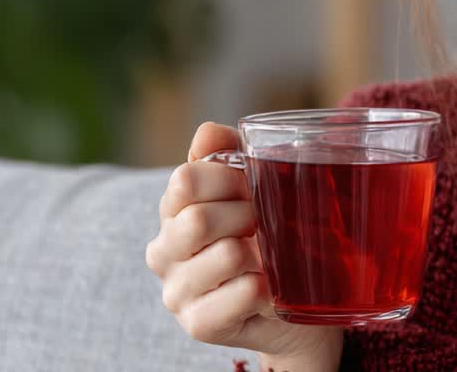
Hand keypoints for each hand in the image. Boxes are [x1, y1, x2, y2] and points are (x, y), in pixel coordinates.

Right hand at [145, 122, 342, 362]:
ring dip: (262, 251)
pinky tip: (270, 286)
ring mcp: (177, 291)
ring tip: (269, 256)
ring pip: (227, 254)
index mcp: (172, 211)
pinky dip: (268, 285)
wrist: (292, 299)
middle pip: (199, 219)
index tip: (252, 186)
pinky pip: (245, 292)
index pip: (185, 180)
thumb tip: (207, 133)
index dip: (229, 177)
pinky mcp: (199, 324)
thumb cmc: (268, 233)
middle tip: (266, 222)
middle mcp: (164, 251)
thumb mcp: (251, 185)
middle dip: (247, 214)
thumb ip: (227, 153)